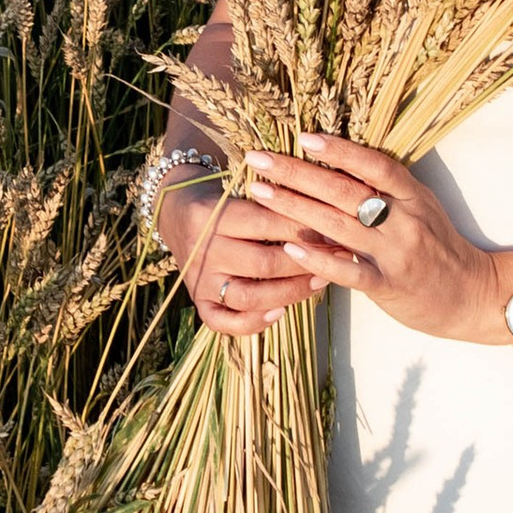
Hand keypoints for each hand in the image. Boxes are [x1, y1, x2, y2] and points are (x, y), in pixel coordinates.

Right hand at [156, 179, 319, 340]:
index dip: (305, 229)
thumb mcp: (239, 189)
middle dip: (307, 262)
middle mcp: (204, 250)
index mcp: (212, 216)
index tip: (335, 229)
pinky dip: (252, 323)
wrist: (174, 209)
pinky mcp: (197, 300)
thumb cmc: (219, 197)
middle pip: (264, 264)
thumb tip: (326, 215)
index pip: (266, 224)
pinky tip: (279, 312)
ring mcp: (199, 279)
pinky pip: (223, 322)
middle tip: (338, 255)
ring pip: (249, 297)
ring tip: (321, 280)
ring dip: (291, 292)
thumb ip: (272, 203)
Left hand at [240, 133, 511, 345]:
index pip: (373, 165)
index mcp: (413, 196)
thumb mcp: (422, 209)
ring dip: (294, 207)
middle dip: (296, 172)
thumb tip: (339, 165)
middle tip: (259, 160)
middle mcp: (404, 220)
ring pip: (338, 225)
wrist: (473, 295)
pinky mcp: (389, 286)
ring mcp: (396, 253)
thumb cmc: (440, 249)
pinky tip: (290, 246)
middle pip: (344, 190)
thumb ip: (387, 190)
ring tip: (260, 193)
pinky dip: (318, 257)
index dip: (339, 149)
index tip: (303, 137)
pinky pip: (348, 270)